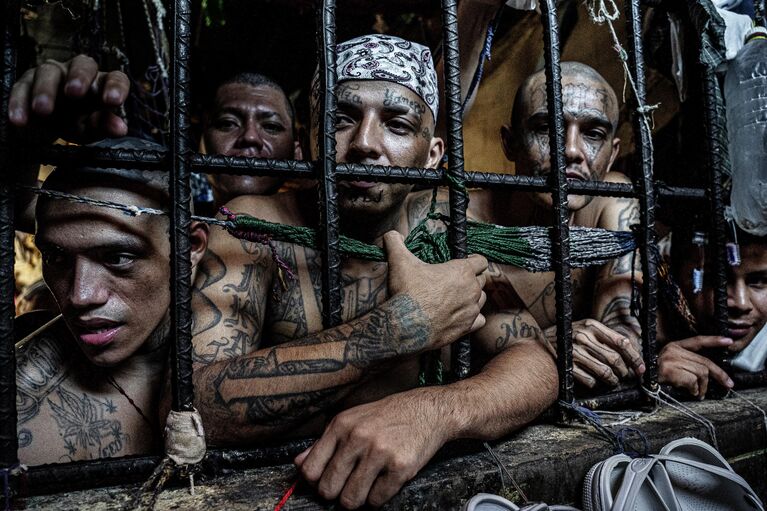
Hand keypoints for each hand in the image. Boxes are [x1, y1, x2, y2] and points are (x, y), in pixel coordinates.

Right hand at [9, 55, 129, 141]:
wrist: (48, 126)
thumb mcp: (92, 129)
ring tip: (43, 111)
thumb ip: (104, 126)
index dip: (115, 87)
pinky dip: (19, 103)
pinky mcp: (27, 81)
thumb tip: (120, 129)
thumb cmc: (78, 122)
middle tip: (74, 93)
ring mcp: (52, 74)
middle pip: (83, 64)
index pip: (115, 78)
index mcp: (102, 84)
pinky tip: (20, 120)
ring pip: (49, 72)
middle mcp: (79, 73)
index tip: (113, 101)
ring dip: (45, 90)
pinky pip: (22, 88)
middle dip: (79, 77)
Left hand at [295, 391, 447, 508]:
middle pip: (328, 489)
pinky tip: (384, 482)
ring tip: (366, 486)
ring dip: (357, 499)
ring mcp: (379, 453)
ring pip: (350, 500)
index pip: (310, 470)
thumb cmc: (387, 416)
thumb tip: (298, 464)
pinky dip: (378, 497)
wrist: (428, 410)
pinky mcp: (400, 467)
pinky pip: (377, 500)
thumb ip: (323, 443)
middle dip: (336, 494)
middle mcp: (358, 438)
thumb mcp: (351, 420)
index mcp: (341, 426)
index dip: (316, 483)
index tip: (326, 482)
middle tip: (348, 487)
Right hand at [384, 231, 486, 350]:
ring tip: (457, 297)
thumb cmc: (407, 292)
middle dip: (472, 278)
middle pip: (482, 280)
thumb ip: (396, 243)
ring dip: (473, 297)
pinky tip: (460, 315)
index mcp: (462, 271)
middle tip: (455, 280)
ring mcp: (471, 310)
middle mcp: (472, 290)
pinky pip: (479, 319)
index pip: (481, 261)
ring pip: (481, 299)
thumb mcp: (399, 262)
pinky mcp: (468, 327)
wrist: (406, 325)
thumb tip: (391, 233)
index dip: (473, 260)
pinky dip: (472, 317)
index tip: (464, 262)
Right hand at [543, 319, 644, 387]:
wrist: (539, 344)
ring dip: (612, 380)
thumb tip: (632, 353)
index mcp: (591, 325)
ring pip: (604, 372)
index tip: (641, 368)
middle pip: (614, 359)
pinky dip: (595, 384)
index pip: (621, 342)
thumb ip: (604, 337)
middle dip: (624, 372)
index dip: (635, 357)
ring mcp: (574, 351)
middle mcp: (583, 336)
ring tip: (612, 381)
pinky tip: (594, 382)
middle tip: (624, 376)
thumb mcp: (584, 329)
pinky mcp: (567, 365)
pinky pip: (589, 380)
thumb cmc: (567, 338)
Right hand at [658, 336, 733, 397]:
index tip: (728, 341)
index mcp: (675, 346)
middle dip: (719, 375)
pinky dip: (694, 390)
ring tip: (698, 392)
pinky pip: (692, 381)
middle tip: (728, 384)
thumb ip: (689, 362)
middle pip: (705, 362)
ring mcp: (671, 360)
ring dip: (702, 387)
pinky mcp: (670, 370)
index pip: (698, 341)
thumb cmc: (658, 375)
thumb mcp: (673, 363)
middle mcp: (673, 350)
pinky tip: (689, 392)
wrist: (641, 382)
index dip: (714, 341)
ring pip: (701, 373)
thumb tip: (710, 371)